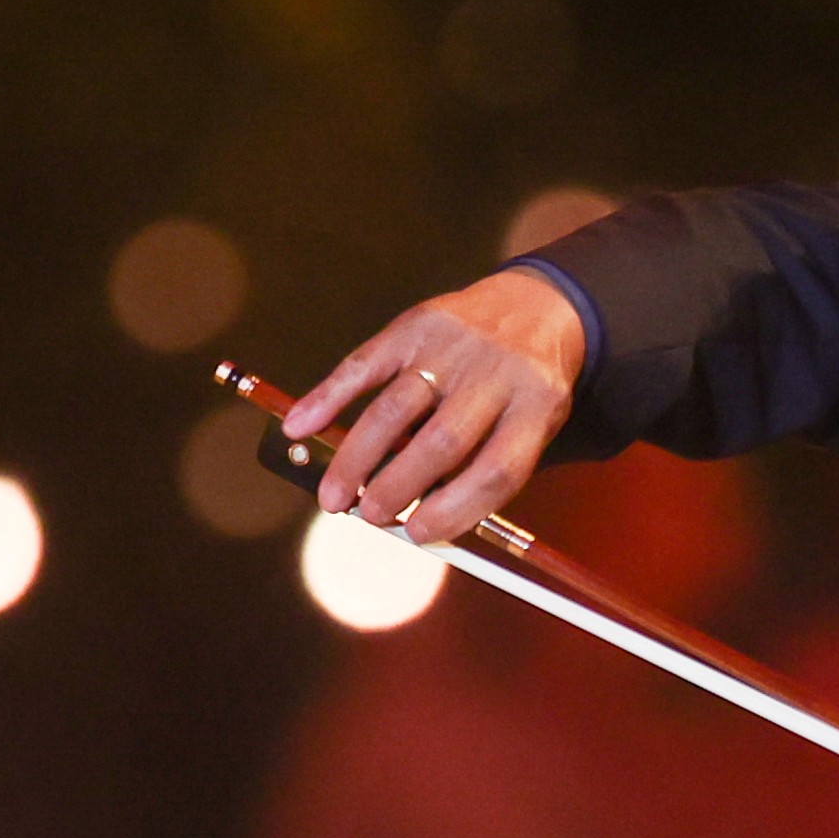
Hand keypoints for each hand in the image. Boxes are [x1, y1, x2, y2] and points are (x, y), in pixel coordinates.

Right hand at [301, 269, 591, 540]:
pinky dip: (328, 396)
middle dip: (397, 486)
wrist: (537, 304)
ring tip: (336, 496)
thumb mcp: (533, 425)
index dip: (454, 510)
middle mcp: (495, 374)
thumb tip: (418, 518)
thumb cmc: (528, 385)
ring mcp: (452, 347)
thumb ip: (486, 467)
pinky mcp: (416, 325)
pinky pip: (365, 364)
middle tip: (370, 516)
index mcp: (536, 406)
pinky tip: (300, 425)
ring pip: (395, 408)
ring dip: (357, 458)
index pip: (497, 471)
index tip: (418, 533)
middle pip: (441, 441)